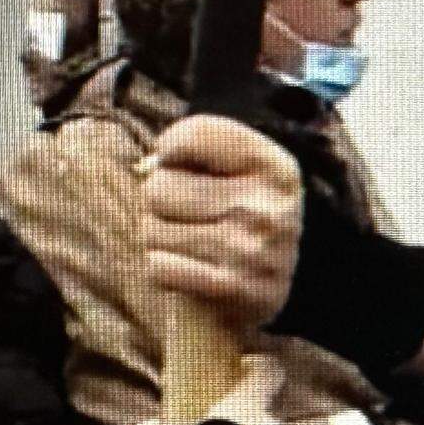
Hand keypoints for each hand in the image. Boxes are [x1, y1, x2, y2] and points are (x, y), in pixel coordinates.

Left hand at [142, 116, 303, 327]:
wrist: (262, 291)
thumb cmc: (235, 218)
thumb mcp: (236, 173)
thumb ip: (191, 152)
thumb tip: (148, 167)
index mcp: (275, 167)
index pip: (195, 133)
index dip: (171, 148)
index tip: (181, 164)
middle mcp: (268, 207)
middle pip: (159, 186)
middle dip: (159, 200)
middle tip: (186, 214)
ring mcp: (251, 251)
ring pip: (152, 229)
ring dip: (158, 237)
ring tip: (188, 242)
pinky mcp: (230, 288)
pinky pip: (158, 266)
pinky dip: (162, 267)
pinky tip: (187, 268)